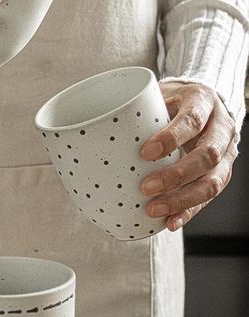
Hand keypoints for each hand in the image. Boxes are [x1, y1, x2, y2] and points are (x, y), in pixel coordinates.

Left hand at [139, 81, 236, 230]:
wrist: (202, 102)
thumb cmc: (173, 101)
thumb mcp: (158, 94)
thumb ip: (135, 110)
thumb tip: (90, 130)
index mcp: (203, 101)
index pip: (193, 120)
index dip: (171, 138)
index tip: (145, 153)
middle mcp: (221, 127)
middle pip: (207, 155)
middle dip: (176, 175)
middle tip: (146, 187)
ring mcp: (225, 153)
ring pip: (213, 181)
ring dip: (182, 199)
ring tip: (154, 208)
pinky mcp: (222, 174)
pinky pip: (209, 197)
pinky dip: (188, 211)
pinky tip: (171, 222)